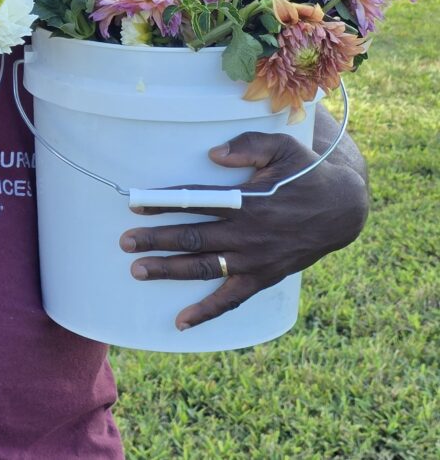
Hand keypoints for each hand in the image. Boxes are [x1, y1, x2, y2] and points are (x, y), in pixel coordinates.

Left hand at [118, 130, 368, 330]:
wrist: (342, 210)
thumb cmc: (305, 172)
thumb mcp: (281, 147)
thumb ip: (248, 146)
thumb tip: (213, 153)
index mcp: (247, 201)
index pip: (197, 201)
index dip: (164, 204)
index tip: (135, 205)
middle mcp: (247, 233)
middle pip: (193, 238)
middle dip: (156, 240)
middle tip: (125, 243)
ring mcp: (254, 259)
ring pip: (204, 268)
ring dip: (169, 271)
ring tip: (137, 270)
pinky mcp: (263, 278)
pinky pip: (231, 299)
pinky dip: (206, 312)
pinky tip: (181, 322)